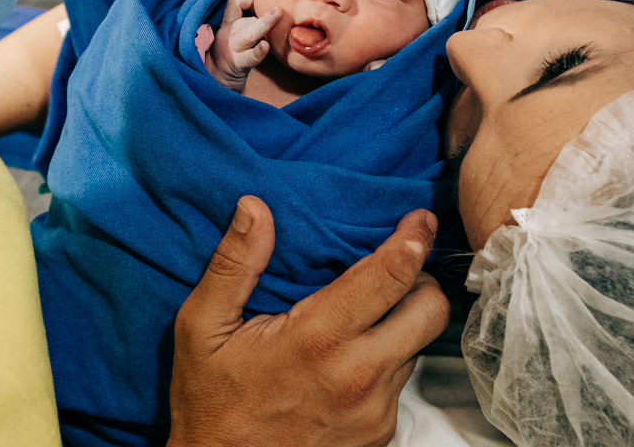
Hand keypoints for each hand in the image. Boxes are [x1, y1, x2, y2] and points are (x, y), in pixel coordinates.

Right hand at [168, 197, 449, 446]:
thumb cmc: (211, 403)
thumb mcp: (202, 329)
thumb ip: (233, 265)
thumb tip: (254, 209)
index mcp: (318, 338)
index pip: (392, 275)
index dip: (412, 239)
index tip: (418, 219)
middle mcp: (358, 375)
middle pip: (431, 310)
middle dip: (422, 281)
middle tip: (397, 270)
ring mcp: (375, 411)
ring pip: (418, 347)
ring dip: (401, 324)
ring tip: (364, 317)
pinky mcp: (379, 436)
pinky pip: (401, 384)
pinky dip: (386, 363)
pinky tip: (349, 361)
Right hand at [204, 0, 281, 91]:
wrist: (211, 83)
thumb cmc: (228, 60)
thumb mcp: (234, 39)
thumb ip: (248, 26)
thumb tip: (273, 15)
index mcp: (228, 26)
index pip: (235, 4)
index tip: (263, 4)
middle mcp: (228, 34)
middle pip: (245, 18)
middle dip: (263, 14)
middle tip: (279, 9)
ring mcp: (231, 49)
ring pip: (248, 33)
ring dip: (264, 24)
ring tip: (277, 15)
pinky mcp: (236, 65)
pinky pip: (248, 57)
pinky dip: (258, 52)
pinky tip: (265, 47)